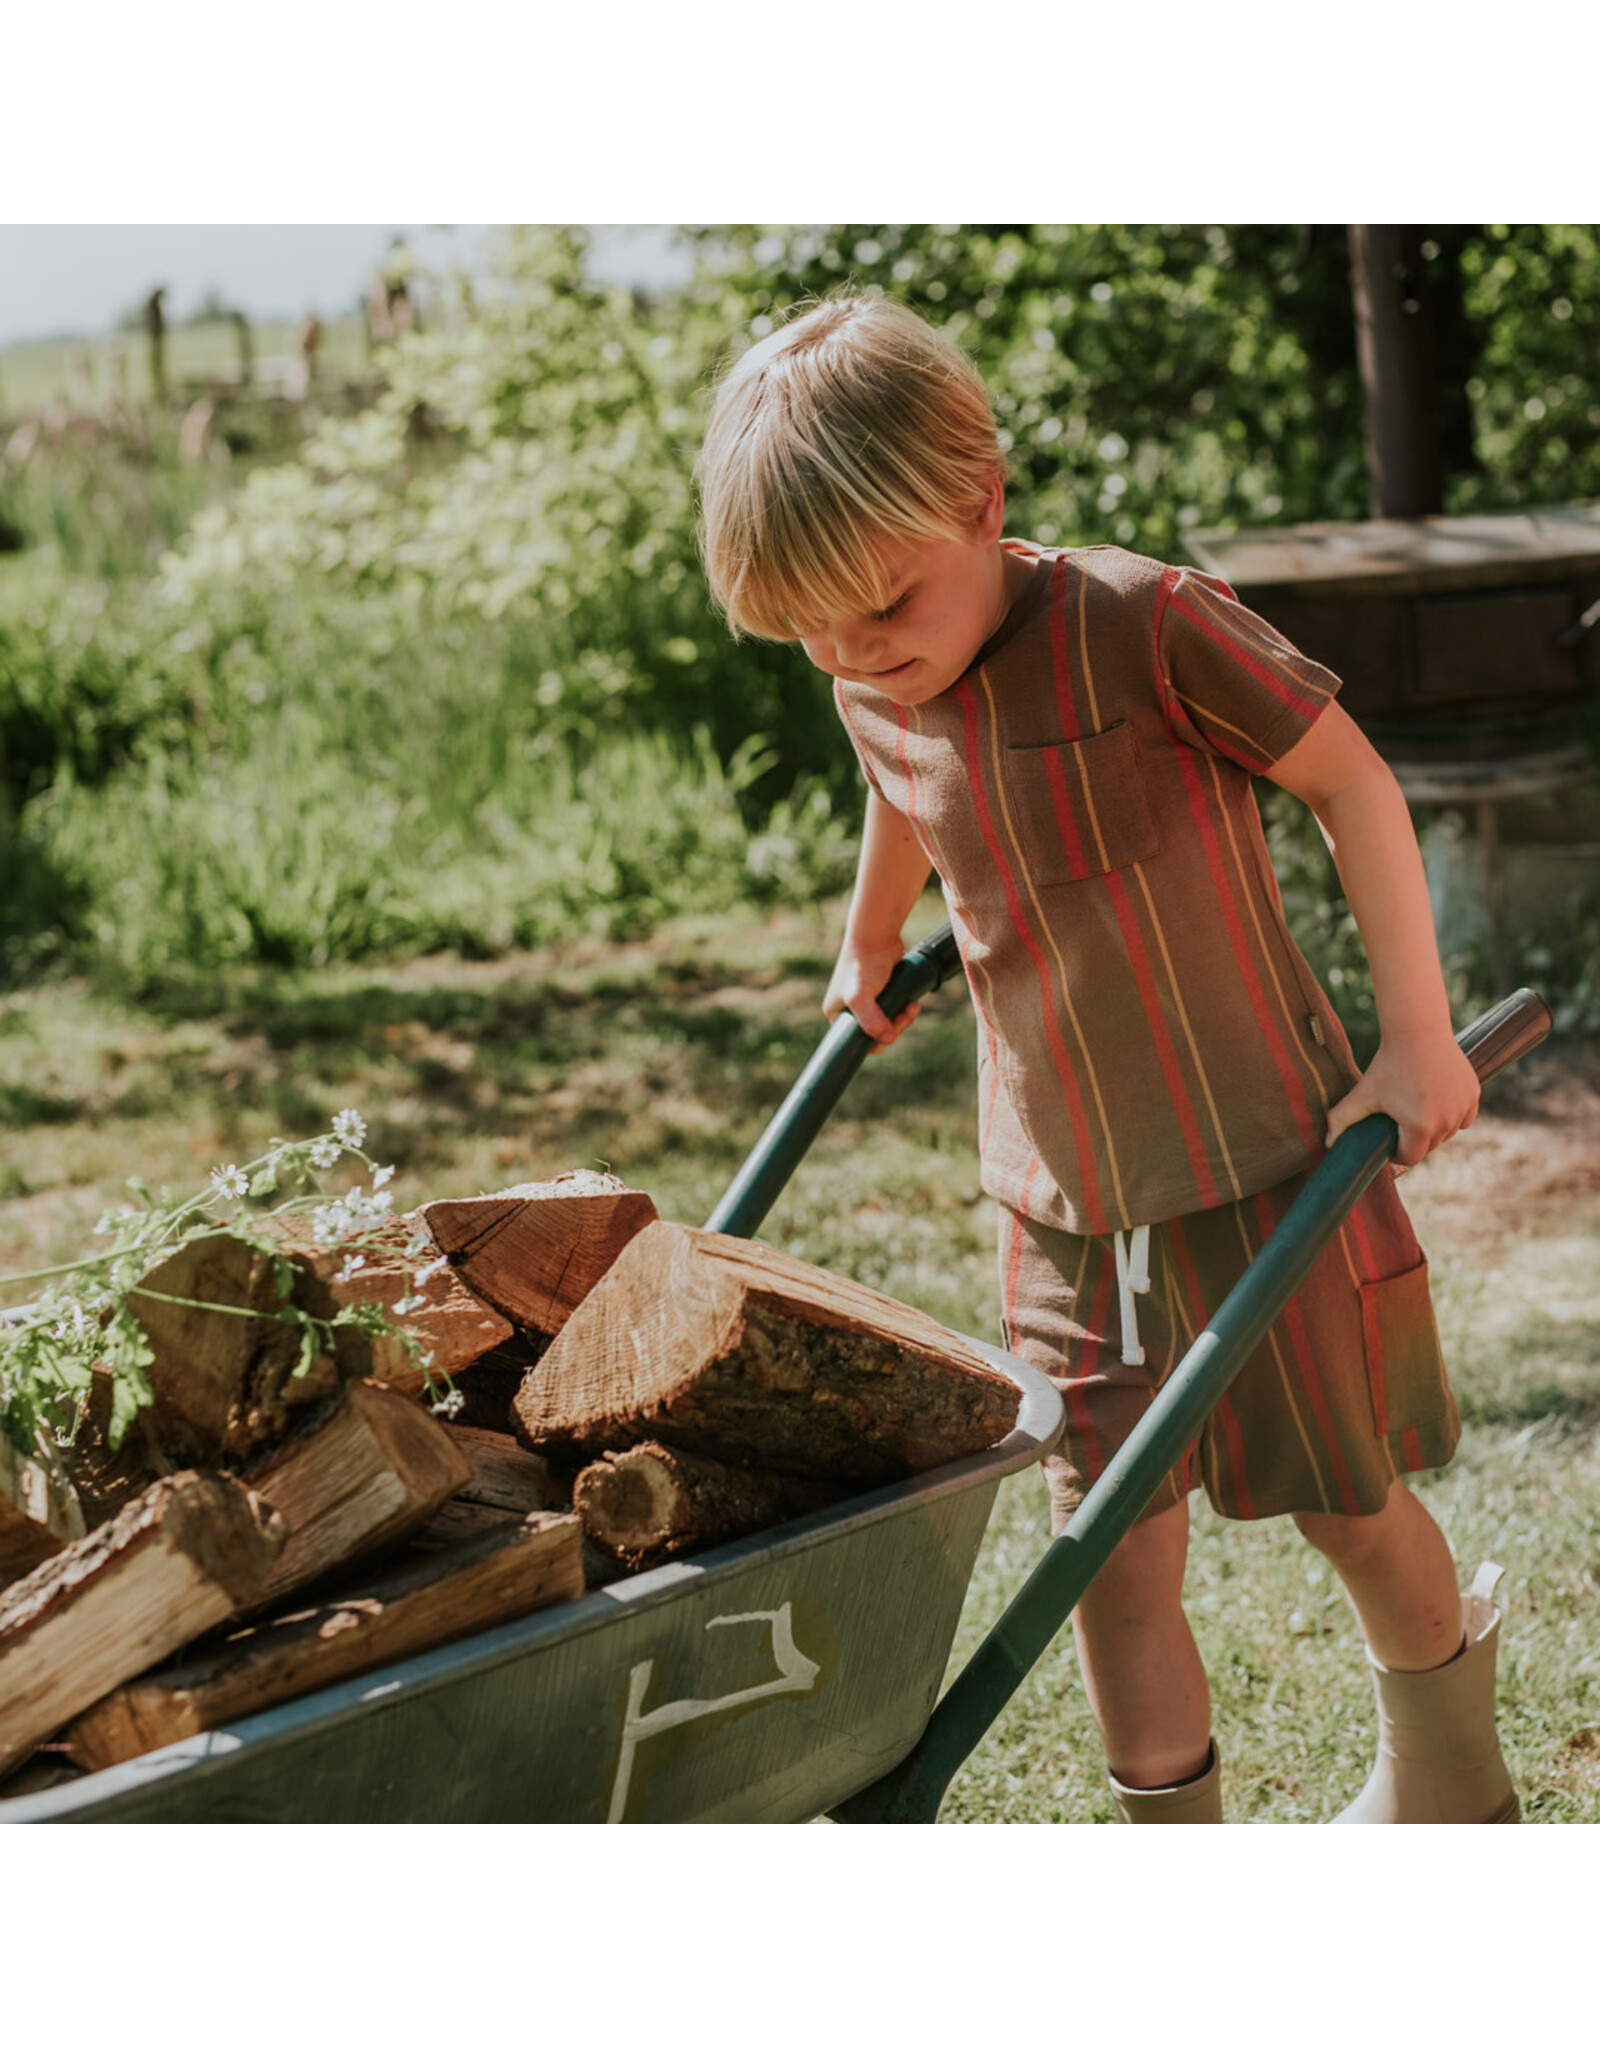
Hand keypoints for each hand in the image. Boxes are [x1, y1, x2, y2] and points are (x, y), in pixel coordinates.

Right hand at [823, 937, 920, 1051]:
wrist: (877, 937)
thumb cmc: (863, 965)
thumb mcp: (860, 996)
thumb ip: (870, 1020)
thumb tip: (888, 1039)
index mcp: (837, 1013)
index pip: (855, 1040)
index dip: (876, 1041)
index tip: (891, 1032)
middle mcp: (850, 1008)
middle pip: (875, 1033)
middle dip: (894, 1028)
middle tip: (905, 1017)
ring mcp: (868, 1000)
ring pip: (888, 1022)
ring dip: (903, 1019)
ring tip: (912, 1008)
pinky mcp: (883, 991)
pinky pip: (895, 1009)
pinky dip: (905, 1009)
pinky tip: (912, 1003)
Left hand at [1323, 1031, 1479, 1168]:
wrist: (1418, 1031)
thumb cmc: (1388, 1064)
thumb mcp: (1363, 1093)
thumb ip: (1341, 1120)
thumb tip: (1327, 1144)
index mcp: (1420, 1127)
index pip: (1410, 1158)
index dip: (1396, 1152)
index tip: (1388, 1139)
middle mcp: (1447, 1122)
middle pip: (1430, 1146)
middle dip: (1414, 1140)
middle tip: (1399, 1120)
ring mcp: (1463, 1108)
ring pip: (1448, 1133)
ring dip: (1435, 1128)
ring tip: (1417, 1111)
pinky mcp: (1473, 1095)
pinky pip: (1464, 1118)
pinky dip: (1452, 1115)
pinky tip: (1437, 1103)